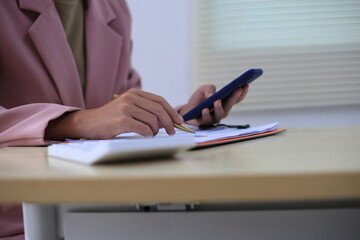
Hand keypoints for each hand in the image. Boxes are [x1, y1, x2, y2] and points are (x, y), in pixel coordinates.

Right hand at [45, 89, 182, 139]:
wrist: (88, 123)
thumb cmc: (110, 119)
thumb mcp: (128, 108)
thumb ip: (145, 110)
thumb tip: (167, 120)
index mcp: (134, 93)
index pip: (160, 100)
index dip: (172, 111)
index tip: (179, 121)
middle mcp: (131, 98)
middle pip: (159, 110)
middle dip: (169, 122)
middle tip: (172, 132)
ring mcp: (126, 108)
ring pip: (153, 121)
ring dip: (156, 131)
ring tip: (150, 134)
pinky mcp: (122, 120)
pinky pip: (144, 129)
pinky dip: (148, 135)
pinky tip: (145, 136)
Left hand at [178, 84, 248, 125]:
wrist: (186, 111)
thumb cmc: (198, 100)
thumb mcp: (203, 89)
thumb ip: (209, 88)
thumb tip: (211, 95)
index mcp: (224, 103)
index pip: (236, 99)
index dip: (242, 93)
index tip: (246, 84)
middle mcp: (221, 112)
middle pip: (229, 106)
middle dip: (234, 97)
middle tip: (238, 89)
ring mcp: (213, 118)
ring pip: (219, 114)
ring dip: (219, 108)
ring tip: (217, 101)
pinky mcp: (203, 122)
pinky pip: (206, 120)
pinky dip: (206, 114)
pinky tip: (205, 109)